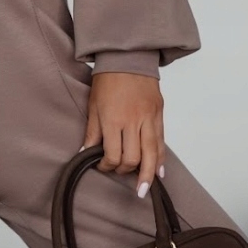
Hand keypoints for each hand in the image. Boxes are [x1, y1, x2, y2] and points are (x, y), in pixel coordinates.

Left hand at [79, 71, 165, 198]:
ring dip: (147, 175)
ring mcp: (149, 118)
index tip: (102, 165)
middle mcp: (133, 121)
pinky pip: (162, 142)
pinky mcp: (159, 114)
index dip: (106, 166)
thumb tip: (85, 152)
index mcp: (113, 119)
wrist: (128, 57)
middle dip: (125, 170)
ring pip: (152, 154)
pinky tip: (158, 171)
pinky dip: (160, 159)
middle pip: (133, 158)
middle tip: (120, 171)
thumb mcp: (93, 105)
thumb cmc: (107, 79)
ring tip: (144, 189)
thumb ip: (92, 132)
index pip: (113, 154)